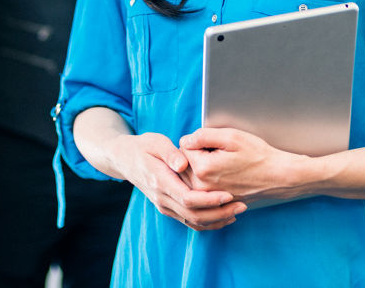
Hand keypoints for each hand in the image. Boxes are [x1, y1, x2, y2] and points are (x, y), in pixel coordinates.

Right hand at [110, 131, 245, 230]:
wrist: (124, 159)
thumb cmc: (143, 146)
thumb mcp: (155, 142)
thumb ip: (170, 153)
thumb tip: (183, 164)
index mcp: (160, 180)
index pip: (188, 198)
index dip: (209, 200)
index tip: (228, 194)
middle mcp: (161, 197)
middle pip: (193, 214)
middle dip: (219, 213)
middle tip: (240, 205)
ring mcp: (163, 205)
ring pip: (192, 221)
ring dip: (216, 220)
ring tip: (237, 211)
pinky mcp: (167, 208)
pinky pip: (188, 221)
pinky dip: (207, 222)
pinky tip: (222, 216)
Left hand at [179, 127, 300, 202]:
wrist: (277, 176)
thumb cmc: (257, 155)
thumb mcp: (231, 136)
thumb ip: (202, 136)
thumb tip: (185, 140)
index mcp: (203, 168)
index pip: (184, 146)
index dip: (199, 140)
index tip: (215, 143)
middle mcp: (201, 186)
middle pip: (184, 162)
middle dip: (197, 154)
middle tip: (219, 153)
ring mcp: (208, 196)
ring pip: (191, 174)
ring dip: (200, 166)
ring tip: (222, 163)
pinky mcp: (214, 201)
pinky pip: (200, 186)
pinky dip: (206, 178)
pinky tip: (224, 173)